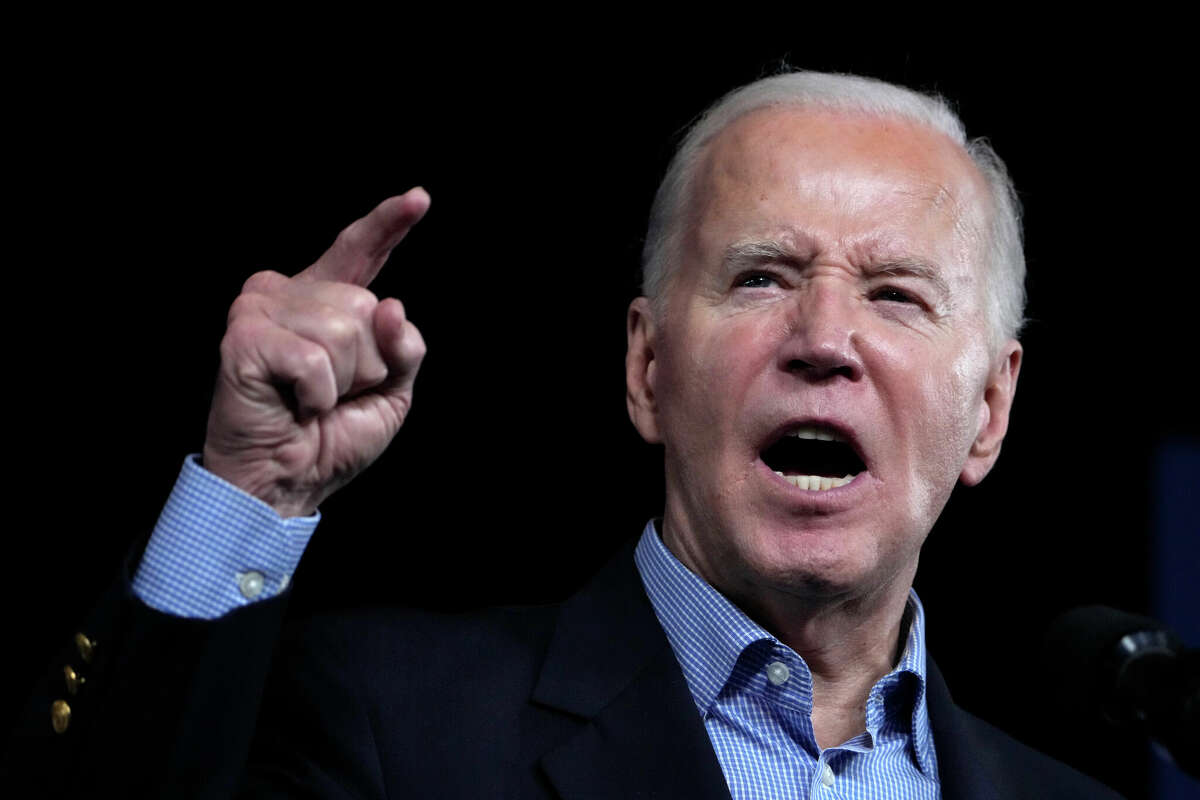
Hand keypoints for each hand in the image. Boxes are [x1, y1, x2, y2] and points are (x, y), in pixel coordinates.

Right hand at [202, 189, 430, 516]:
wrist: (288, 482)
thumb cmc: (331, 438)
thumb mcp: (391, 391)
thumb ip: (404, 348)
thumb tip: (392, 307)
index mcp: (327, 303)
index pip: (361, 253)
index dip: (389, 224)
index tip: (419, 198)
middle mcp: (290, 294)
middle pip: (364, 304)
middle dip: (367, 363)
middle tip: (333, 394)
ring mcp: (262, 309)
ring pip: (343, 328)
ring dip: (342, 381)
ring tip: (310, 400)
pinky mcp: (244, 336)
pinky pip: (315, 358)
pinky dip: (318, 394)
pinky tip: (295, 404)